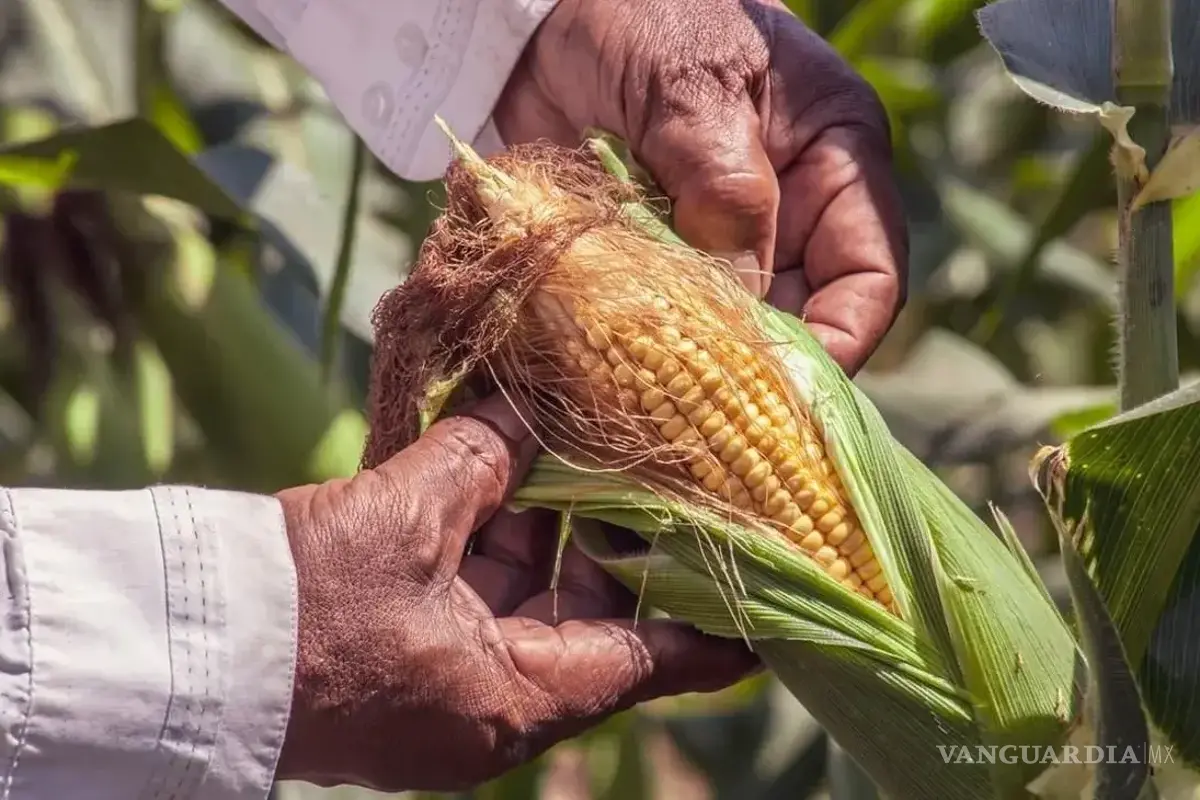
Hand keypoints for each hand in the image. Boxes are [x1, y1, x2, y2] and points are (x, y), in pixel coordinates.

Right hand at [273, 394, 757, 791]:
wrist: (183, 650)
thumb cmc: (303, 608)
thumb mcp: (405, 523)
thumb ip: (480, 461)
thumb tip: (525, 409)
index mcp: (520, 696)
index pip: (656, 660)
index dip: (719, 623)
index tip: (777, 588)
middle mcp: (496, 699)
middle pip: (595, 617)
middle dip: (621, 539)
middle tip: (666, 469)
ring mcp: (451, 678)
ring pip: (532, 595)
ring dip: (551, 523)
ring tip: (586, 445)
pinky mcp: (410, 650)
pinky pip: (476, 589)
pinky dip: (495, 533)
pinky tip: (507, 464)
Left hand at [495, 0, 906, 374]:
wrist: (541, 14)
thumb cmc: (641, 14)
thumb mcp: (693, 89)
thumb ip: (726, 191)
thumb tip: (741, 308)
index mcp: (835, 161)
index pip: (869, 277)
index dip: (839, 343)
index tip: (786, 393)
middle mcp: (787, 211)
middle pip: (799, 319)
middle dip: (758, 370)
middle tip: (705, 419)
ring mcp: (716, 238)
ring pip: (729, 329)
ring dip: (693, 366)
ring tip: (653, 398)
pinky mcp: (654, 255)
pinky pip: (664, 319)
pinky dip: (642, 347)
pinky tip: (612, 369)